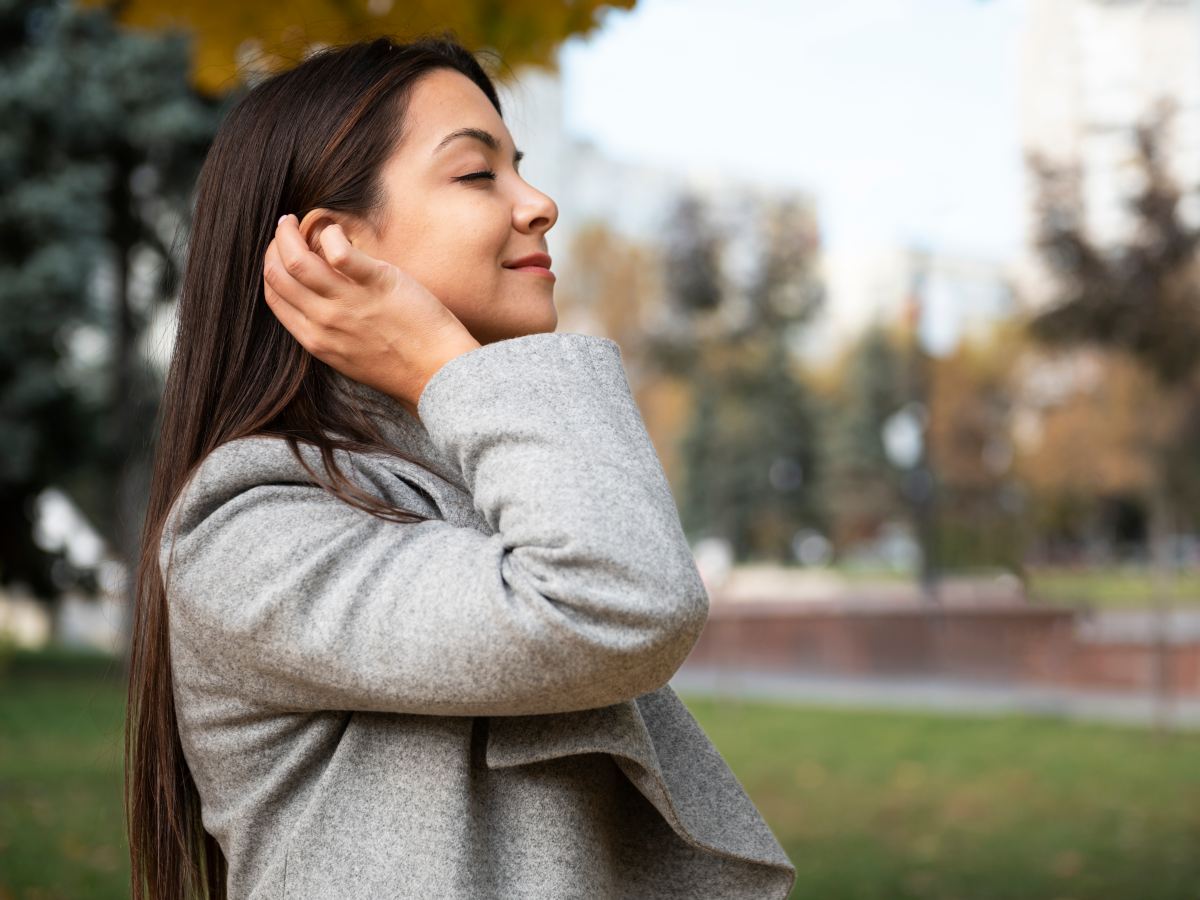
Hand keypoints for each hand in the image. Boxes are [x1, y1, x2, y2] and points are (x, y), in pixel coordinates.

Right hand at [262, 214, 481, 413]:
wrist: (436, 372)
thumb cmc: (399, 363)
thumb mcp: (348, 355)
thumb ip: (327, 329)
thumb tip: (316, 298)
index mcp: (314, 339)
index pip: (274, 295)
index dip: (271, 267)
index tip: (280, 252)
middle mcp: (324, 321)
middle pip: (278, 274)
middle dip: (275, 245)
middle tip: (285, 229)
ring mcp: (348, 303)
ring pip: (297, 260)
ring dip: (289, 233)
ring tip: (296, 221)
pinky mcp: (377, 284)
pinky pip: (339, 252)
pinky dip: (331, 233)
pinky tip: (337, 230)